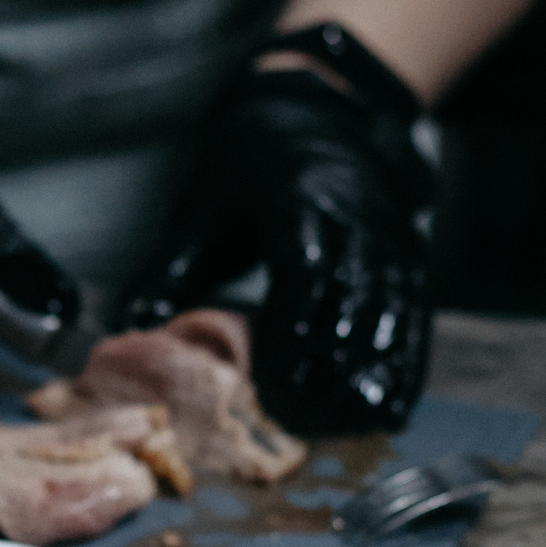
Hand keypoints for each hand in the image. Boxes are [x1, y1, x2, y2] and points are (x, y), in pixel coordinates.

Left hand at [124, 59, 434, 432]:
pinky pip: (413, 320)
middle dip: (328, 367)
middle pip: (350, 301)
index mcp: (299, 202)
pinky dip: (404, 368)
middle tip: (301, 421)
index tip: (274, 382)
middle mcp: (356, 221)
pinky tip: (390, 411)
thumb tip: (132, 326)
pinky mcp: (410, 262)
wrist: (316, 120)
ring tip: (341, 426)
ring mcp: (390, 243)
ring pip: (388, 316)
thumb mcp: (201, 208)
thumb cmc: (248, 172)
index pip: (304, 270)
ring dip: (367, 375)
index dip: (292, 330)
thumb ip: (169, 268)